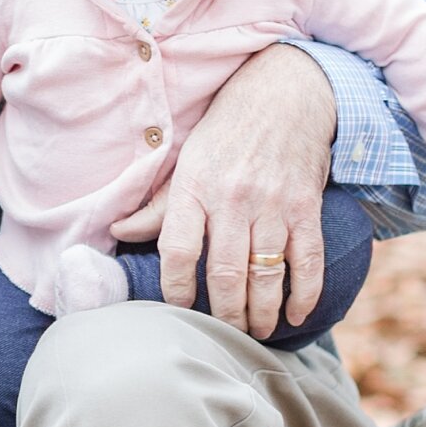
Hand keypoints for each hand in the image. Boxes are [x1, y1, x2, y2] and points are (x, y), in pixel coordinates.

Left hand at [111, 43, 336, 340]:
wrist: (286, 93)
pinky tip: (296, 316)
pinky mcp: (306, 207)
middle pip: (225, 273)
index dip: (175, 290)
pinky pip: (308, 261)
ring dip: (262, 313)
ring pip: (266, 274)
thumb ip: (157, 205)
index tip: (178, 310)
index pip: (177, 251)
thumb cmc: (226, 132)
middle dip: (225, 314)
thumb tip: (117, 231)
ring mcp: (273, 205)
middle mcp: (233, 198)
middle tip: (224, 333)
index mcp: (195, 187)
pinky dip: (304, 294)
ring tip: (256, 331)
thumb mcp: (186, 160)